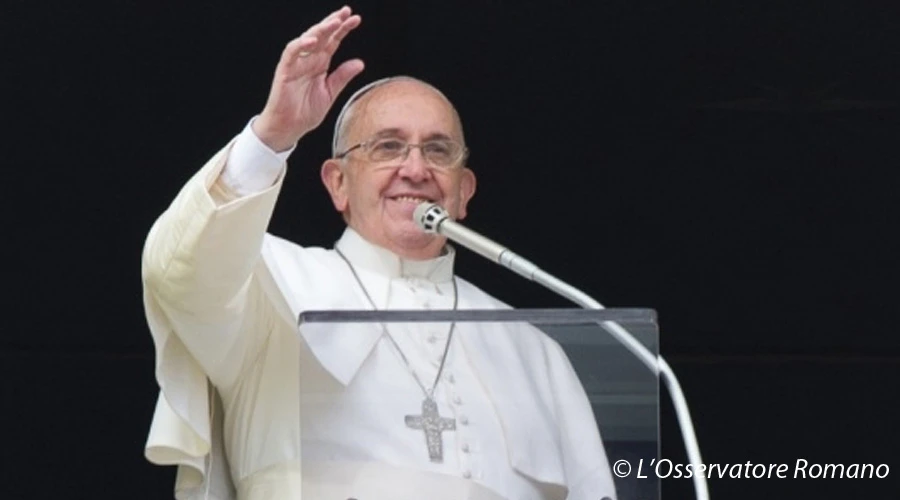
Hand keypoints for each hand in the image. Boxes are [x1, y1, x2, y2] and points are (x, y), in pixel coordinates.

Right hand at [253, 6, 363, 151]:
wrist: (289, 128)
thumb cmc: (305, 112)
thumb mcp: (330, 93)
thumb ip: (343, 77)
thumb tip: (360, 63)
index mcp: (320, 63)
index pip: (333, 41)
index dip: (343, 29)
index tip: (356, 19)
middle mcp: (308, 60)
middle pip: (322, 35)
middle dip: (333, 22)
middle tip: (346, 12)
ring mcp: (296, 63)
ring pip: (307, 40)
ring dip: (320, 30)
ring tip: (334, 22)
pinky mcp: (285, 71)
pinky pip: (291, 53)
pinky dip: (300, 45)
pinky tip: (312, 40)